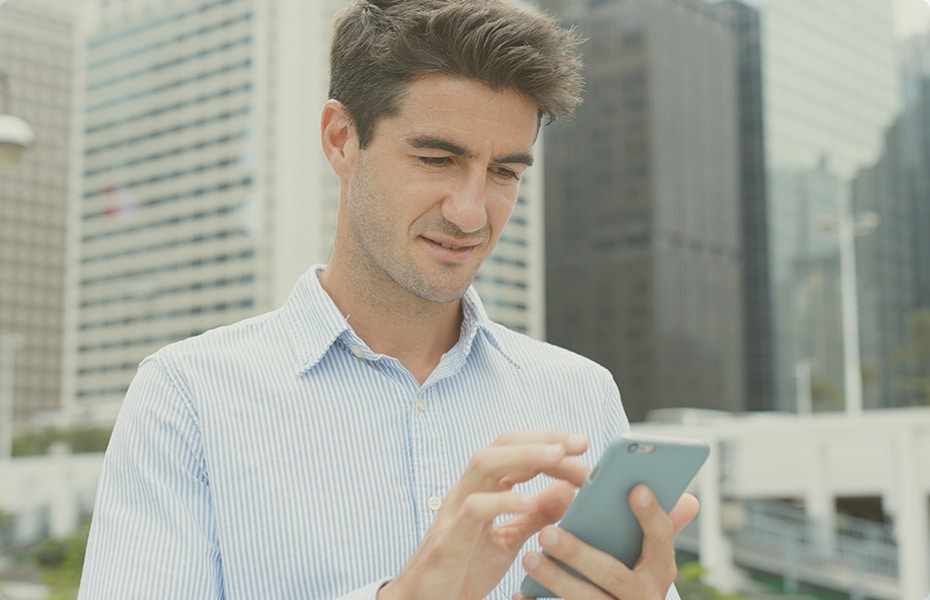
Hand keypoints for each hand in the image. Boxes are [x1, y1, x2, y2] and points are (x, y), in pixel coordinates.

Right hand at [377, 431, 590, 599]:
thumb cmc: (465, 567)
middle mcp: (467, 489)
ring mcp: (455, 509)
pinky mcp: (450, 537)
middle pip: (501, 446)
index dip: (548, 441)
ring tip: (558, 457)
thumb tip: (569, 488)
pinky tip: (532, 502)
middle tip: (578, 443)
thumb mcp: (511, 539)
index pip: (515, 449)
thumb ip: (538, 514)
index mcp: (483, 487)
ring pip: (484, 464)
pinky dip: (505, 500)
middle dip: (542, 439)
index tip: (582, 443)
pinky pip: (474, 508)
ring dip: (525, 456)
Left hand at [514, 485, 699, 598]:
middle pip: (612, 574)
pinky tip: (519, 596)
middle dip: (579, 553)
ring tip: (530, 557)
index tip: (635, 488)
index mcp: (660, 569)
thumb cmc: (632, 580)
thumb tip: (690, 499)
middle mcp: (645, 596)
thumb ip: (658, 528)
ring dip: (555, 579)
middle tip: (547, 532)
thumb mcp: (649, 559)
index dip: (651, 515)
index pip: (661, 539)